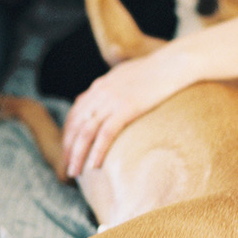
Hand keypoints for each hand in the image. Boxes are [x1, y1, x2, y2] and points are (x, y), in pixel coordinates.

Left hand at [62, 50, 184, 176]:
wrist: (172, 64)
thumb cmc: (155, 70)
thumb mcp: (126, 75)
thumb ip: (112, 88)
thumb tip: (105, 100)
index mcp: (99, 87)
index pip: (75, 114)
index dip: (68, 135)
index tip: (68, 151)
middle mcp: (100, 93)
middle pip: (75, 125)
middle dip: (68, 149)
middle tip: (65, 168)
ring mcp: (111, 101)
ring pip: (86, 132)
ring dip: (77, 154)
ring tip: (74, 172)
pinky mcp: (126, 108)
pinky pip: (106, 133)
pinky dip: (97, 150)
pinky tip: (94, 165)